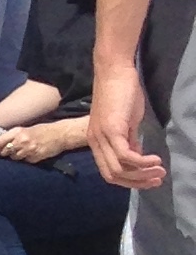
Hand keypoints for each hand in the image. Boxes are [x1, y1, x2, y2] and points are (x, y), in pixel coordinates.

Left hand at [0, 119, 78, 164]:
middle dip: (5, 152)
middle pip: (4, 152)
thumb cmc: (41, 131)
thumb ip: (11, 137)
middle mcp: (20, 141)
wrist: (60, 134)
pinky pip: (25, 161)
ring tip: (27, 149)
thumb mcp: (24, 130)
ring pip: (14, 158)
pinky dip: (27, 159)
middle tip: (15, 147)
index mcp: (16, 132)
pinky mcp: (35, 157)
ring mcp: (28, 150)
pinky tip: (34, 152)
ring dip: (17, 156)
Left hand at [91, 59, 163, 187]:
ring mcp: (102, 137)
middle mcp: (95, 142)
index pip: (108, 172)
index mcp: (96, 142)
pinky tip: (155, 160)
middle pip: (112, 175)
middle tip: (158, 179)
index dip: (129, 181)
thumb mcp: (125, 123)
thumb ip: (128, 140)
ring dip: (142, 174)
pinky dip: (142, 162)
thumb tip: (136, 156)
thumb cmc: (121, 94)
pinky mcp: (112, 130)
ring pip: (119, 169)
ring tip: (160, 171)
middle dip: (137, 182)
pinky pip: (126, 156)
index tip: (149, 180)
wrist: (114, 72)